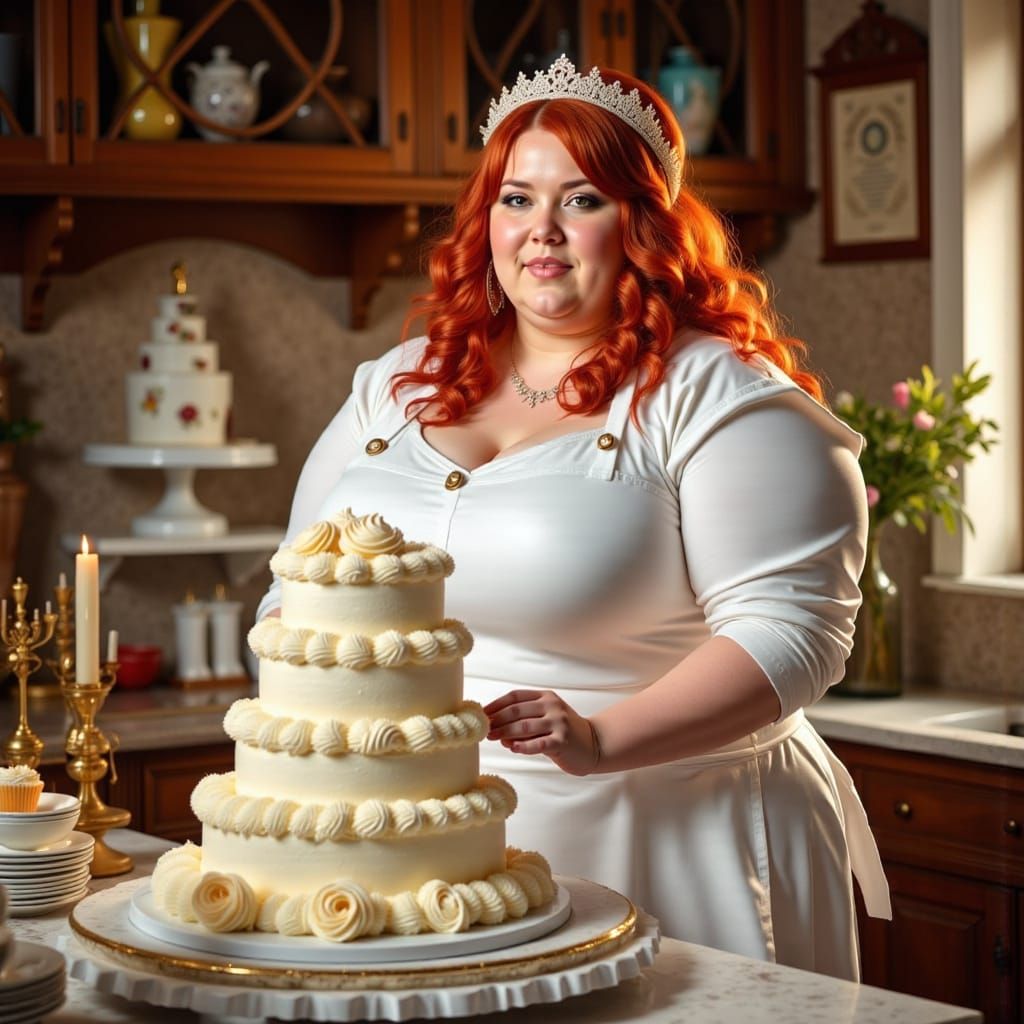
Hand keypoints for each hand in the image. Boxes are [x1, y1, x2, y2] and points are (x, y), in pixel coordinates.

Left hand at [484, 689, 599, 776]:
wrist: (594, 744)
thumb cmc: (564, 732)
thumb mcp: (545, 719)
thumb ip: (524, 722)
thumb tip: (499, 731)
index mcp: (545, 697)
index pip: (515, 697)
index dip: (496, 705)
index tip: (483, 714)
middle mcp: (552, 706)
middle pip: (517, 711)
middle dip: (497, 720)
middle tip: (484, 729)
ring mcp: (558, 723)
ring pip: (524, 727)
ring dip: (505, 732)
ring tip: (493, 738)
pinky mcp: (562, 741)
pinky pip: (538, 743)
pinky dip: (523, 746)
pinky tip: (512, 747)